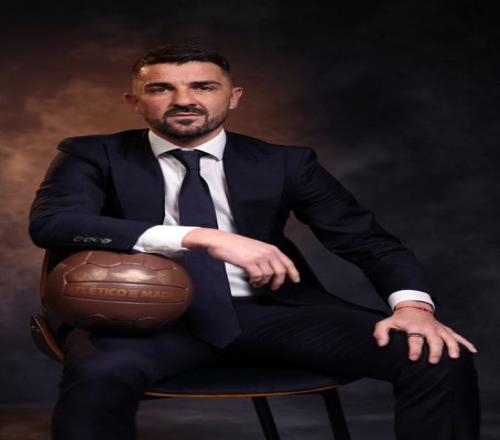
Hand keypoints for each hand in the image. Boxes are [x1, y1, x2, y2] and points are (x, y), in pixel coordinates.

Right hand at [182, 228, 299, 289]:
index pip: (287, 261)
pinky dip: (256, 282)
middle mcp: (267, 251)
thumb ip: (265, 255)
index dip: (293, 272)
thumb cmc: (235, 245)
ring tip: (257, 282)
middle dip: (278, 282)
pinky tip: (252, 281)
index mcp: (270, 248)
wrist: (220, 240)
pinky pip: (258, 277)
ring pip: (269, 276)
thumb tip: (273, 270)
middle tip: (274, 287)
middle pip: (281, 271)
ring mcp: (258, 256)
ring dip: (263, 282)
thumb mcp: (255, 247)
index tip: (296, 280)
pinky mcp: (249, 262)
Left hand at [373, 301, 477, 363]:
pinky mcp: (445, 329)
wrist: (413, 307)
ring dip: (452, 347)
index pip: (414, 338)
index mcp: (414, 326)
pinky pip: (458, 336)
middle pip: (434, 339)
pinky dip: (466, 343)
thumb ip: (381, 332)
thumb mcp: (386, 323)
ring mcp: (439, 328)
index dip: (414, 348)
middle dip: (435, 350)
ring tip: (454, 358)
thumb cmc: (400, 319)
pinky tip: (472, 352)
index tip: (413, 358)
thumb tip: (381, 344)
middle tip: (433, 361)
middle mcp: (428, 327)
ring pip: (449, 337)